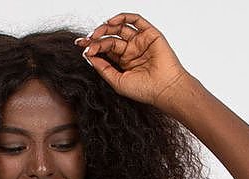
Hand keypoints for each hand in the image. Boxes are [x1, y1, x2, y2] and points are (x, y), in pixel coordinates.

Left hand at [74, 13, 189, 107]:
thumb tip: (88, 55)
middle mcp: (131, 50)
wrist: (165, 89)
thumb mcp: (117, 81)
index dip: (93, 47)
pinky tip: (111, 22)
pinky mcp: (150, 34)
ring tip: (96, 32)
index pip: (105, 50)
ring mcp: (140, 41)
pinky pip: (135, 20)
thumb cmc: (144, 90)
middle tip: (86, 40)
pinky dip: (122, 17)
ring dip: (106, 27)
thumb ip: (103, 69)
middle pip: (110, 38)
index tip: (83, 48)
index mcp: (124, 62)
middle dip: (97, 37)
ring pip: (120, 28)